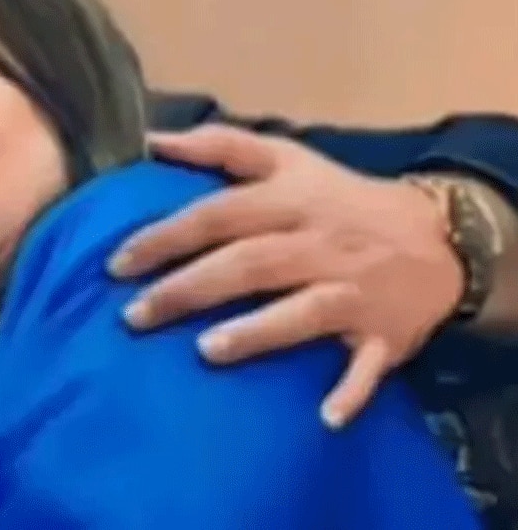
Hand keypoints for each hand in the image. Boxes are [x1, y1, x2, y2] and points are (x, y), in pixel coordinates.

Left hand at [108, 124, 464, 427]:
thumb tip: (151, 140)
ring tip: (205, 351)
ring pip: (302, 312)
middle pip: (248, 264)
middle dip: (189, 289)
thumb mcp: (287, 158)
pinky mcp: (384, 334)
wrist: (439, 236)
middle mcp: (318, 244)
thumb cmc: (339, 198)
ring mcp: (353, 291)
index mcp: (290, 201)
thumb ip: (218, 146)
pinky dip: (351, 390)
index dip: (166, 236)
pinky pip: (368, 365)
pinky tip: (326, 416)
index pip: (218, 214)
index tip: (117, 263)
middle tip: (134, 316)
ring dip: (257, 332)